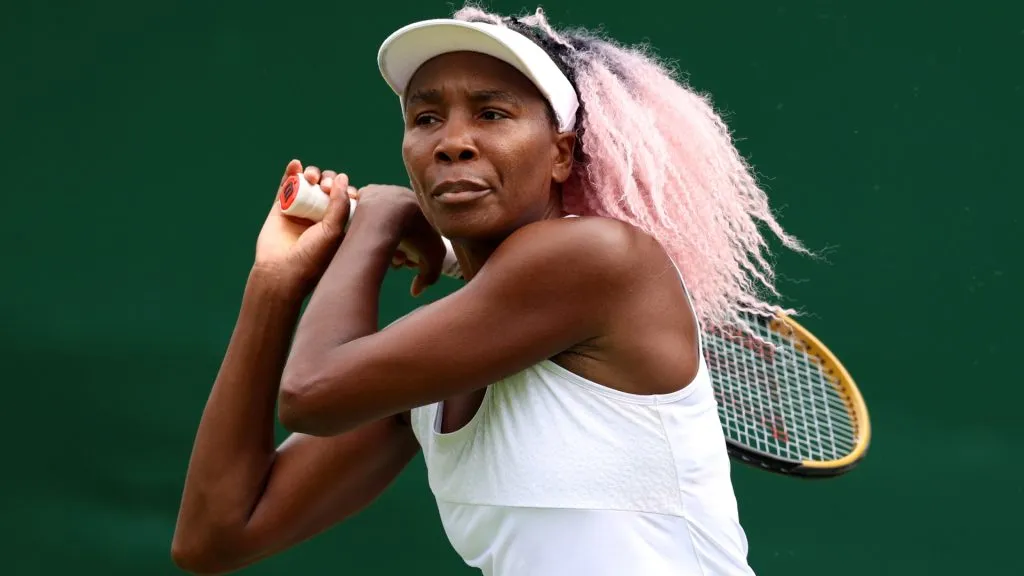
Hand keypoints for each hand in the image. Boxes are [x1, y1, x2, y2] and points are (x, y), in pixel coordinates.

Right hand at [253, 160, 353, 294]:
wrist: (281, 272)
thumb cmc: (312, 257)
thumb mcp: (333, 231)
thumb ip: (340, 204)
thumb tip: (342, 178)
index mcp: (337, 224)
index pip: (345, 198)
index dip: (345, 190)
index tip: (347, 192)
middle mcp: (319, 216)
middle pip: (327, 187)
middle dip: (328, 180)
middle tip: (325, 187)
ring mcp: (300, 211)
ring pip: (309, 183)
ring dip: (312, 173)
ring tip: (311, 176)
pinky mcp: (281, 208)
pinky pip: (286, 185)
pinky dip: (291, 172)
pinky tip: (296, 164)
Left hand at [354, 184, 446, 296]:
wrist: (388, 214)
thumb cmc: (415, 233)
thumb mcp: (433, 257)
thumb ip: (429, 276)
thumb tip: (416, 291)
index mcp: (422, 206)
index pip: (420, 229)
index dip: (416, 250)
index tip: (410, 263)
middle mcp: (403, 196)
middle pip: (401, 226)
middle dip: (401, 247)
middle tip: (397, 261)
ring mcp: (384, 192)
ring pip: (384, 222)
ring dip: (385, 240)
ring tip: (383, 253)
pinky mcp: (366, 194)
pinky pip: (368, 213)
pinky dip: (369, 226)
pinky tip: (370, 240)